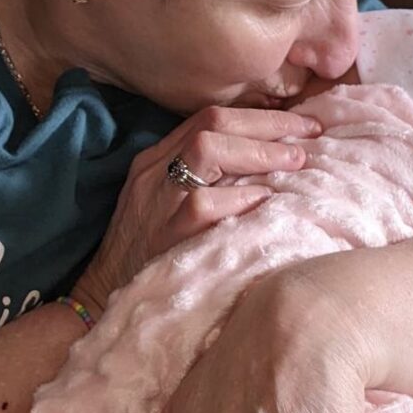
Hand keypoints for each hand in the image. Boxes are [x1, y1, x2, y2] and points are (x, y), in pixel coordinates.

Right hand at [72, 106, 320, 308]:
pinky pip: (202, 205)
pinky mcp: (162, 234)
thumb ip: (206, 179)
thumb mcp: (167, 202)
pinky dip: (238, 198)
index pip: (211, 117)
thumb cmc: (149, 251)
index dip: (261, 115)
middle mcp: (155, 170)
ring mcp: (156, 200)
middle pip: (213, 123)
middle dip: (268, 123)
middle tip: (310, 134)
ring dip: (258, 151)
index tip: (302, 122)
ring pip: (205, 149)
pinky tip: (264, 201)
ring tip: (295, 161)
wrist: (102, 297)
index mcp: (157, 157)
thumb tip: (271, 161)